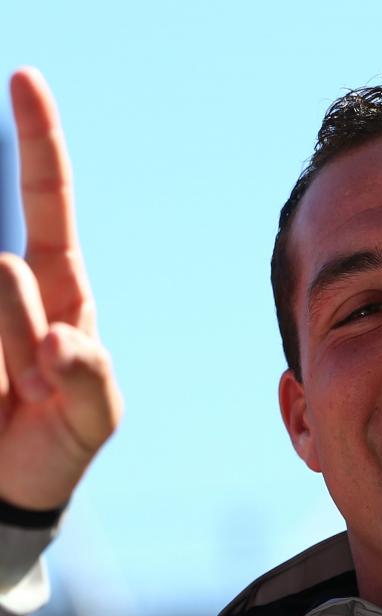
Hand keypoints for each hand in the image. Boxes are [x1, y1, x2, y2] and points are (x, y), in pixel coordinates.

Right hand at [0, 68, 121, 509]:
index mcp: (58, 291)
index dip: (40, 145)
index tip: (27, 80)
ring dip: (5, 366)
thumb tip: (62, 339)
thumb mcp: (93, 422)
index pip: (49, 207)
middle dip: (18, 337)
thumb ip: (92, 383)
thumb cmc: (57, 446)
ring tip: (14, 398)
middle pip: (8, 278)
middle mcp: (8, 287)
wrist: (8, 490)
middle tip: (36, 386)